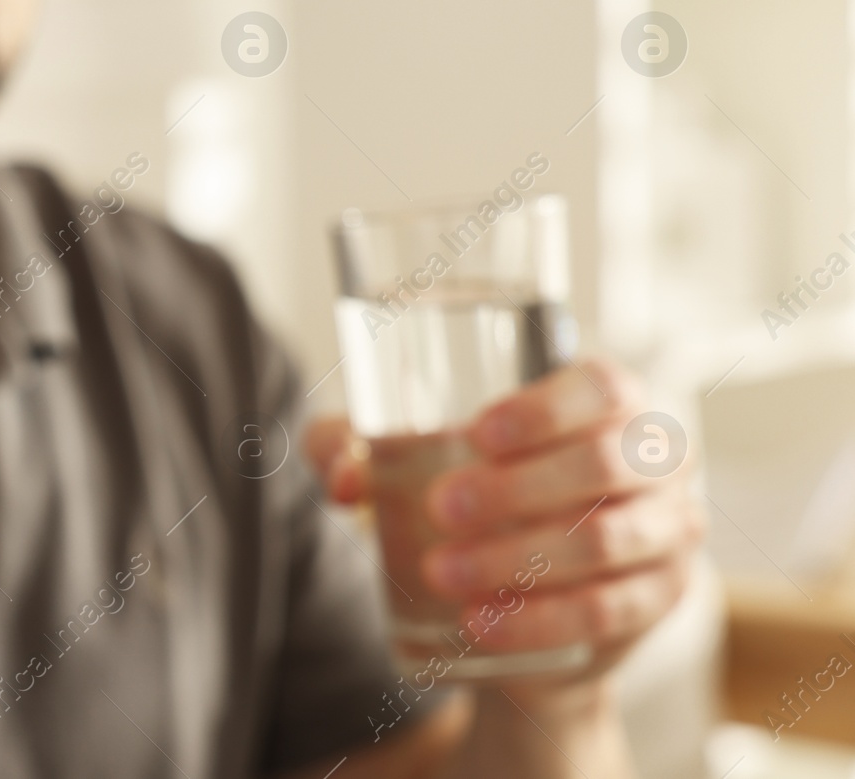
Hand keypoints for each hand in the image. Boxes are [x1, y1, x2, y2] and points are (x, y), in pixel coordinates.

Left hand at [306, 358, 702, 688]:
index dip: (545, 408)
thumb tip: (340, 475)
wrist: (517, 597)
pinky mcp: (660, 597)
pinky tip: (482, 622)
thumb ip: (355, 446)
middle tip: (441, 508)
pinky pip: (609, 610)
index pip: (600, 387)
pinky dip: (541, 618)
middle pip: (605, 461)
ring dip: (520, 558)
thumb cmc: (469, 492)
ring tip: (441, 572)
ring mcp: (671, 527)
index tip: (475, 435)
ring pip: (607, 539)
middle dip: (519, 487)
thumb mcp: (408, 458)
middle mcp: (658, 455)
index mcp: (610, 399)